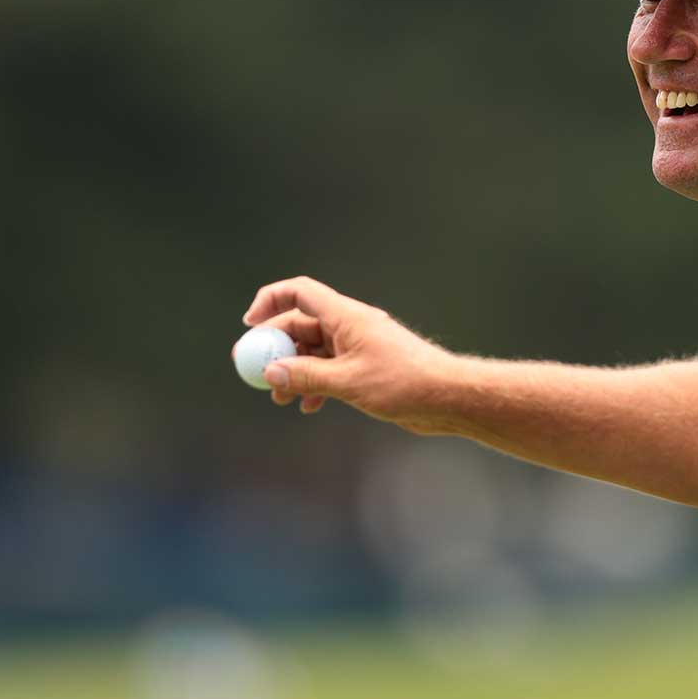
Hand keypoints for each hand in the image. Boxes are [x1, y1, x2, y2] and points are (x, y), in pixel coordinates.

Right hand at [241, 276, 457, 431]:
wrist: (447, 397)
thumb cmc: (405, 382)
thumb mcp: (348, 382)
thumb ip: (306, 376)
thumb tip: (271, 373)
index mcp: (347, 317)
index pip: (301, 292)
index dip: (270, 301)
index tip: (250, 325)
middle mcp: (351, 326)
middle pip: (302, 325)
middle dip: (277, 348)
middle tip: (256, 373)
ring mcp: (359, 347)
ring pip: (315, 352)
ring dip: (294, 371)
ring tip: (281, 399)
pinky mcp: (366, 368)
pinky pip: (330, 369)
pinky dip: (315, 384)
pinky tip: (309, 406)